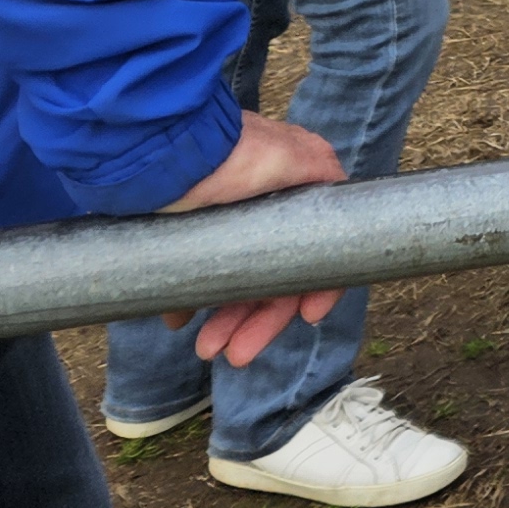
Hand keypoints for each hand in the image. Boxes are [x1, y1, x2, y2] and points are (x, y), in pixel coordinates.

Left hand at [157, 110, 347, 367]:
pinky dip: (195, 300)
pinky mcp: (195, 235)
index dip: (314, 290)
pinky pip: (204, 276)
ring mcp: (229, 226)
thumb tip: (347, 199)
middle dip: (257, 321)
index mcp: (296, 194)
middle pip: (274, 280)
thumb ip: (324, 174)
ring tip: (206, 348)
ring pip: (238, 285)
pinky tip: (177, 318)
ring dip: (226, 320)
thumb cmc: (230, 154)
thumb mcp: (293, 156)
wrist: (161, 152)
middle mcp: (266, 213)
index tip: (306, 317)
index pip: (316, 254)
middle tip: (235, 355)